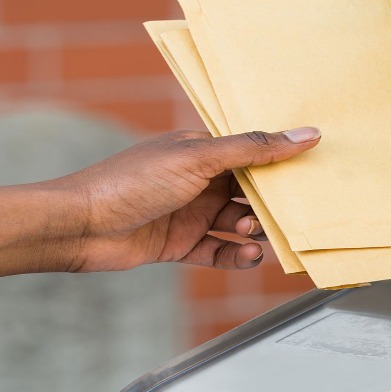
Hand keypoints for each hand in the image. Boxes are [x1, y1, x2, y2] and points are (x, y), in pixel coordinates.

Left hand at [49, 127, 320, 272]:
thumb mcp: (198, 159)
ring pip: (237, 223)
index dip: (280, 164)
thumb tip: (305, 134)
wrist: (80, 226)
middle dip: (270, 204)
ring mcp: (189, 213)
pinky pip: (218, 251)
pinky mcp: (179, 244)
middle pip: (249, 192)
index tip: (310, 175)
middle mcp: (198, 180)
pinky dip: (236, 255)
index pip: (253, 154)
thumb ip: (253, 149)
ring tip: (250, 234)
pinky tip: (247, 256)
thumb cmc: (131, 182)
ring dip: (252, 231)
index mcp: (201, 150)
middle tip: (286, 214)